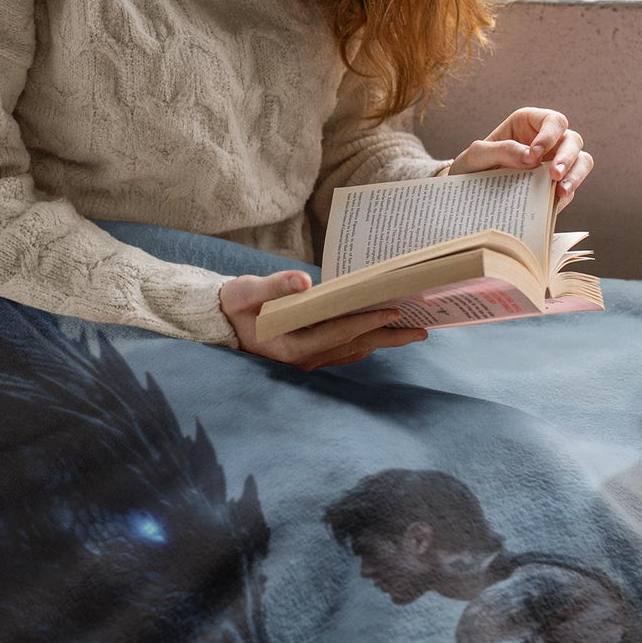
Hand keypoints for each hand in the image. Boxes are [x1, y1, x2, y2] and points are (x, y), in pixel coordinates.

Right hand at [219, 272, 426, 371]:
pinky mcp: (309, 355)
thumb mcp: (247, 292)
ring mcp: (308, 360)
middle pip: (354, 346)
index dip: (366, 321)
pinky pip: (344, 350)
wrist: (219, 322)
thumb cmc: (233, 304)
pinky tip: (381, 334)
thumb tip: (304, 281)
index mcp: (291, 346)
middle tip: (422, 330)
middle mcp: (304, 359)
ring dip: (382, 341)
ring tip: (411, 331)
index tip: (394, 310)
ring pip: (353, 350)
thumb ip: (274, 287)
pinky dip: (366, 341)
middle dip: (388, 337)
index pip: (337, 333)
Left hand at [448, 107, 592, 209]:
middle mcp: (547, 141)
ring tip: (560, 191)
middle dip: (567, 157)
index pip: (553, 121)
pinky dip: (564, 196)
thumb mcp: (476, 156)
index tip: (534, 154)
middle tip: (554, 175)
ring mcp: (554, 164)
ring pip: (582, 162)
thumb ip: (500, 150)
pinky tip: (552, 204)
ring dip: (575, 175)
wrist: (466, 194)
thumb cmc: (471, 166)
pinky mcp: (556, 187)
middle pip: (573, 141)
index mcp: (529, 124)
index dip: (549, 135)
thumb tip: (531, 158)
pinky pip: (570, 190)